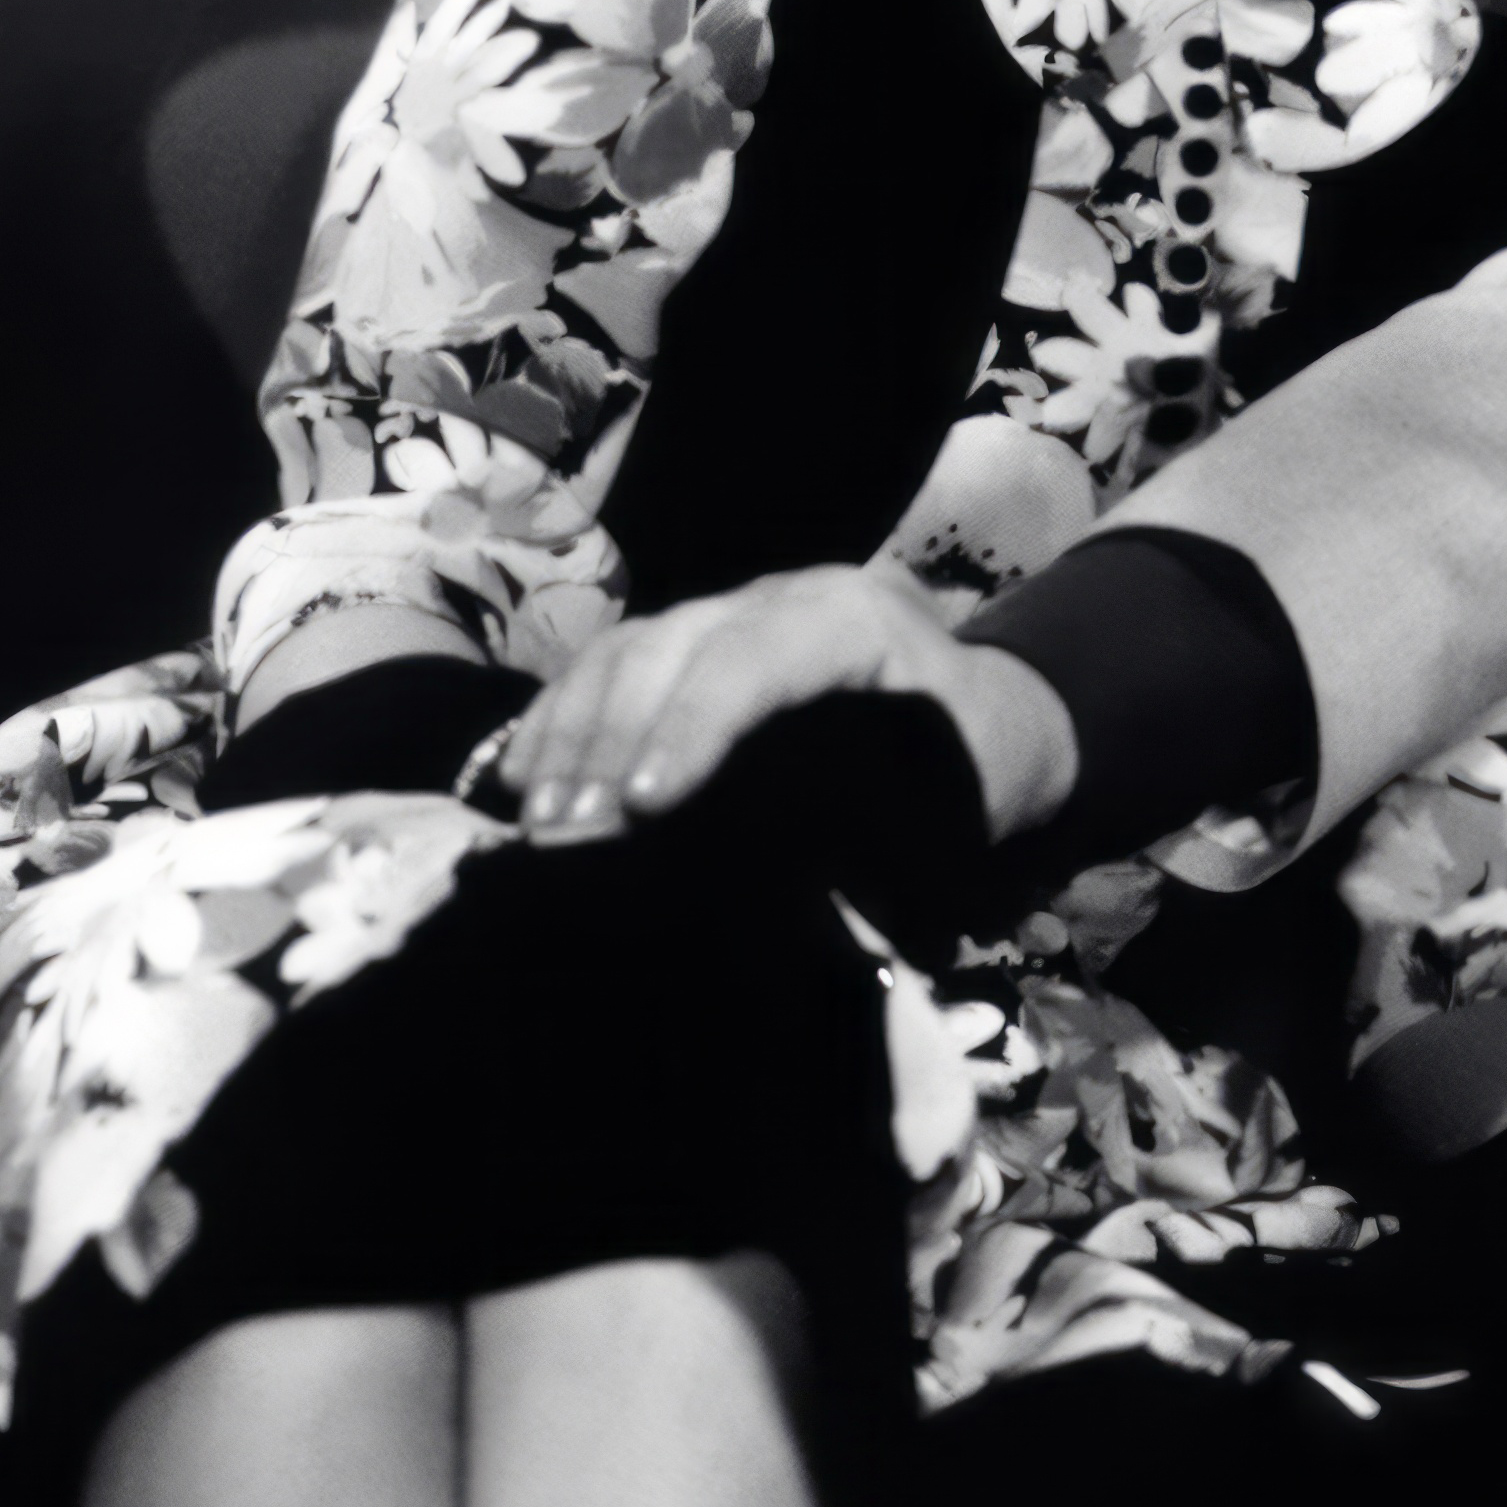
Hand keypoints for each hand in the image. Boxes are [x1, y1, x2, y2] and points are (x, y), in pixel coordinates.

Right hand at [499, 563, 1077, 848]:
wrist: (987, 715)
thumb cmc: (972, 763)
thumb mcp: (950, 800)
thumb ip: (878, 837)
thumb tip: (799, 909)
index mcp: (855, 622)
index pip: (757, 658)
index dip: (693, 725)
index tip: (645, 806)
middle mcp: (781, 597)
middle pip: (671, 646)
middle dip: (608, 742)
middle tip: (564, 838)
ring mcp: (728, 611)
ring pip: (625, 650)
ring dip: (570, 736)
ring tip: (537, 824)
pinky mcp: (691, 640)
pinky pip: (607, 664)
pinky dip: (559, 720)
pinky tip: (519, 784)